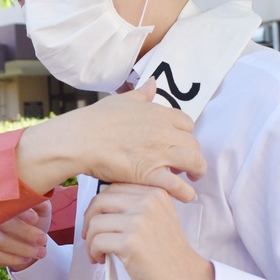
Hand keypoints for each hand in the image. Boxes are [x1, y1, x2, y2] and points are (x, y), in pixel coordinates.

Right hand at [0, 201, 51, 271]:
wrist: (24, 237)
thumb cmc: (32, 219)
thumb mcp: (39, 210)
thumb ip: (41, 205)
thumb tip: (41, 204)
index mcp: (1, 200)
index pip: (8, 204)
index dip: (21, 212)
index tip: (35, 218)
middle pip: (4, 224)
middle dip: (26, 233)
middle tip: (43, 240)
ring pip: (0, 242)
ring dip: (23, 249)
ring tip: (41, 252)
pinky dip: (12, 259)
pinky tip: (26, 259)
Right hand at [79, 78, 205, 202]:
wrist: (81, 139)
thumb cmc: (97, 119)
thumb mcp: (122, 100)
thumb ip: (142, 94)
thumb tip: (153, 83)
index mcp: (159, 114)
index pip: (187, 123)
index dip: (185, 134)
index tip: (178, 141)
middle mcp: (164, 133)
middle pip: (193, 144)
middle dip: (192, 153)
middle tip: (185, 162)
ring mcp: (159, 154)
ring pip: (194, 162)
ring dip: (197, 171)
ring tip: (192, 178)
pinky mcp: (150, 175)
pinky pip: (178, 186)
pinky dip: (186, 192)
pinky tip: (187, 196)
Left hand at [82, 183, 213, 279]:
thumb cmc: (167, 253)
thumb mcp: (158, 217)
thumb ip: (136, 205)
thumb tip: (99, 204)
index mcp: (154, 193)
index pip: (113, 188)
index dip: (99, 206)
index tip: (98, 222)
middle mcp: (148, 202)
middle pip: (100, 202)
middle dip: (89, 221)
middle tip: (91, 237)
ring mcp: (139, 221)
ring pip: (96, 223)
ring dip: (90, 240)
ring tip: (98, 252)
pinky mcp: (131, 242)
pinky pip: (97, 241)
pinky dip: (94, 252)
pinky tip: (101, 259)